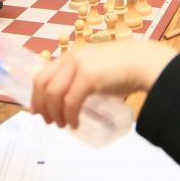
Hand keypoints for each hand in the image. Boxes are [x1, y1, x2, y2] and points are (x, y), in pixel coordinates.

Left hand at [32, 40, 176, 129]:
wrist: (144, 62)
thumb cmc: (123, 68)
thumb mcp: (96, 69)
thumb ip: (82, 77)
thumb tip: (70, 100)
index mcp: (71, 56)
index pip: (42, 74)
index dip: (36, 95)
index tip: (37, 111)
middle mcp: (71, 57)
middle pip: (42, 84)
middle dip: (41, 106)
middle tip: (48, 121)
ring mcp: (79, 65)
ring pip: (54, 94)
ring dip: (55, 113)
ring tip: (62, 125)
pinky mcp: (89, 76)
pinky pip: (70, 101)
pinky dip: (69, 116)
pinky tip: (74, 124)